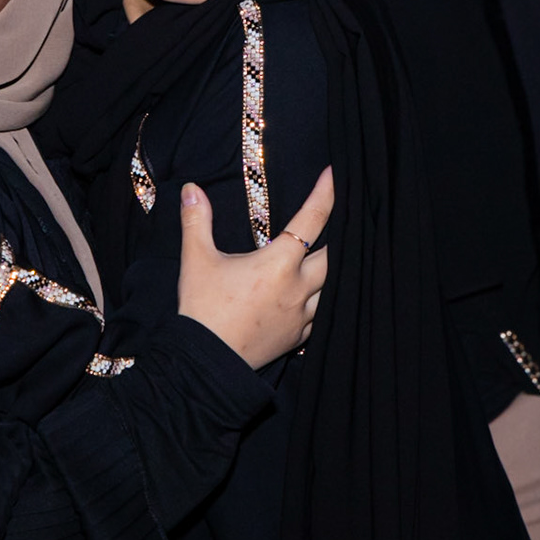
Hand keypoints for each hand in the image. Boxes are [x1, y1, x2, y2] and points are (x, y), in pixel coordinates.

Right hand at [177, 167, 332, 367]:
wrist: (203, 366)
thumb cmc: (201, 310)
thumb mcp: (196, 261)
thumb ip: (196, 221)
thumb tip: (191, 189)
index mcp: (277, 264)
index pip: (311, 220)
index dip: (326, 194)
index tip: (336, 174)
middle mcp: (297, 288)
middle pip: (335, 256)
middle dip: (342, 236)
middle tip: (348, 218)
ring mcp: (301, 316)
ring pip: (334, 287)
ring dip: (337, 271)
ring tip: (340, 256)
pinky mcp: (296, 337)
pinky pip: (322, 316)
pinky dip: (325, 302)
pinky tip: (321, 297)